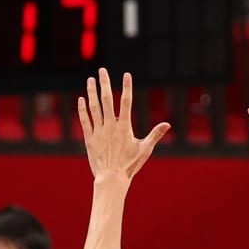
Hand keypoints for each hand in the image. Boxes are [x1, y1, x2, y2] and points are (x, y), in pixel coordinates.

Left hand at [78, 68, 168, 184]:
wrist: (111, 178)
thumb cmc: (129, 165)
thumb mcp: (145, 149)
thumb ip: (155, 134)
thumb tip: (167, 124)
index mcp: (124, 127)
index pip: (126, 102)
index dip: (127, 87)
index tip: (126, 74)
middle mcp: (110, 126)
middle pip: (107, 100)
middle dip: (104, 83)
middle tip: (102, 70)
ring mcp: (98, 132)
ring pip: (94, 107)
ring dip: (92, 92)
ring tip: (90, 80)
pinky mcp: (89, 138)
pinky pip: (85, 120)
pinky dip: (82, 109)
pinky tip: (81, 99)